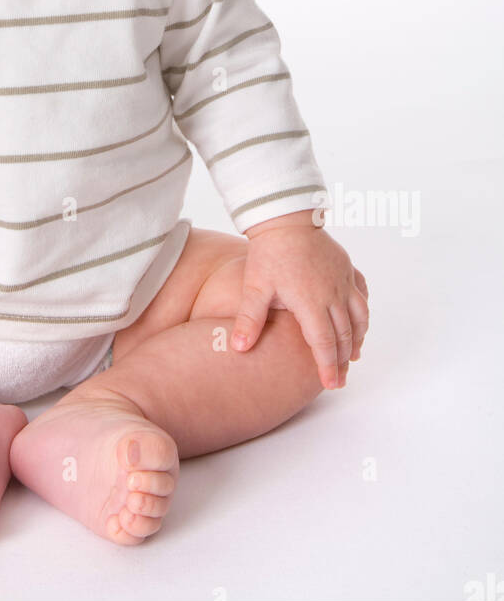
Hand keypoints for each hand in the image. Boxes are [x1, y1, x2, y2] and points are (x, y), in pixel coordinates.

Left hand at [230, 214, 369, 389]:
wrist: (284, 216)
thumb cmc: (268, 253)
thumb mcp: (255, 288)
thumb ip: (249, 320)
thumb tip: (238, 348)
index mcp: (311, 302)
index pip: (324, 343)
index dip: (328, 366)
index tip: (330, 384)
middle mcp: (333, 293)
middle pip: (344, 335)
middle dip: (343, 360)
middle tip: (339, 379)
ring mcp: (342, 279)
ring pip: (359, 316)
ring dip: (357, 338)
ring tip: (353, 355)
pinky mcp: (346, 266)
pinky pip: (362, 293)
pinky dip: (362, 312)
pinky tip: (359, 320)